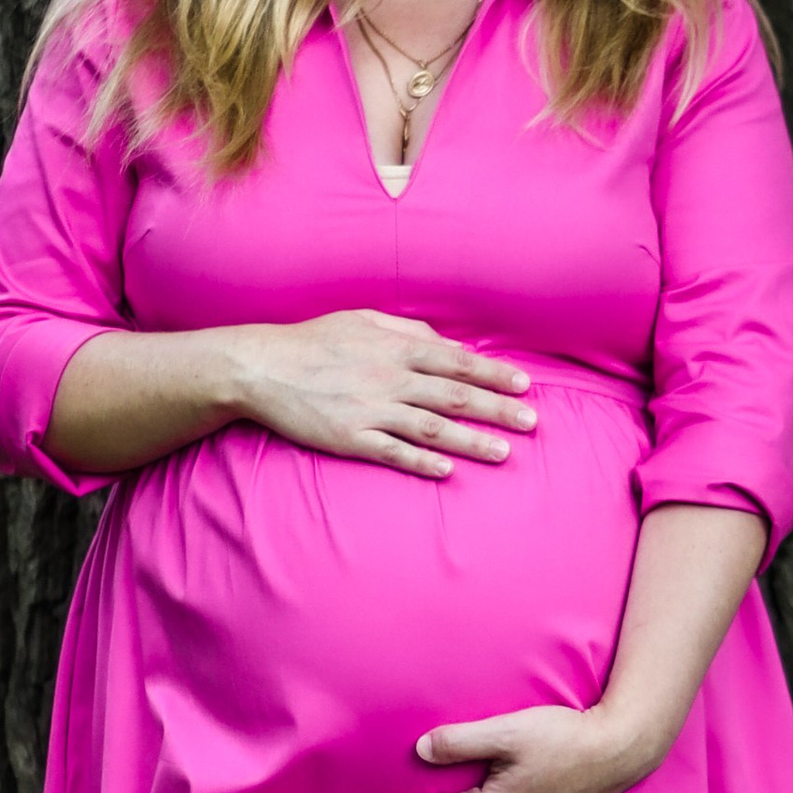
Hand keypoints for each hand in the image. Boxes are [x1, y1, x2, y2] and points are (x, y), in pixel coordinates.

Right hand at [237, 311, 534, 474]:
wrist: (260, 367)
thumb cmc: (314, 341)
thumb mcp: (363, 320)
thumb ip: (409, 330)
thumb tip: (448, 343)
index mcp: (396, 347)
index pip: (457, 361)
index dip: (494, 374)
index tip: (525, 386)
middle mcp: (389, 378)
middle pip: (454, 396)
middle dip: (497, 410)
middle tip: (532, 423)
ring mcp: (370, 410)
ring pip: (431, 428)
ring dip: (470, 442)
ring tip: (503, 453)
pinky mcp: (349, 437)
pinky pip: (392, 452)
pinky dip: (421, 462)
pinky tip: (448, 472)